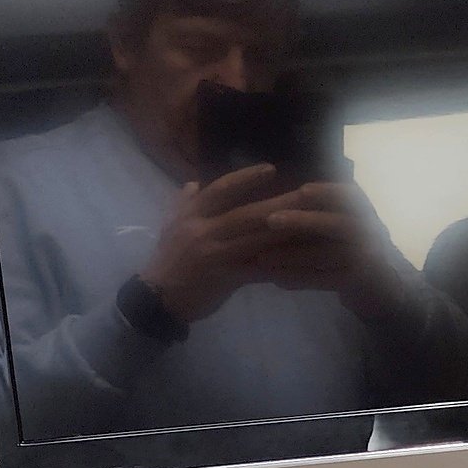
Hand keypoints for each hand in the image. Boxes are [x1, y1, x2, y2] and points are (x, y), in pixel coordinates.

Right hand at [138, 163, 304, 323]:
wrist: (156, 298)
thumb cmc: (167, 260)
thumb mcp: (170, 227)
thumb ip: (185, 204)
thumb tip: (194, 183)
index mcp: (191, 216)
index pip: (220, 190)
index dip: (246, 178)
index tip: (271, 169)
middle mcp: (203, 231)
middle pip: (246, 214)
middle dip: (279, 204)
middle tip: (307, 194)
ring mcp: (215, 256)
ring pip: (255, 241)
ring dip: (285, 233)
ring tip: (311, 224)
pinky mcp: (224, 279)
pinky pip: (256, 271)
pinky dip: (277, 266)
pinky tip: (300, 262)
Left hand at [247, 180, 407, 320]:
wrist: (378, 288)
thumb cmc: (350, 248)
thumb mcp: (344, 223)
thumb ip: (321, 211)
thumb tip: (279, 199)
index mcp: (365, 212)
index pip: (350, 196)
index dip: (327, 192)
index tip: (301, 190)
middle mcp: (371, 232)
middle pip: (337, 224)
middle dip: (302, 220)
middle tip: (270, 220)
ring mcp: (367, 259)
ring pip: (326, 254)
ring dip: (292, 255)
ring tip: (262, 258)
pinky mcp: (358, 282)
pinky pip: (324, 280)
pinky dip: (300, 279)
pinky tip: (277, 281)